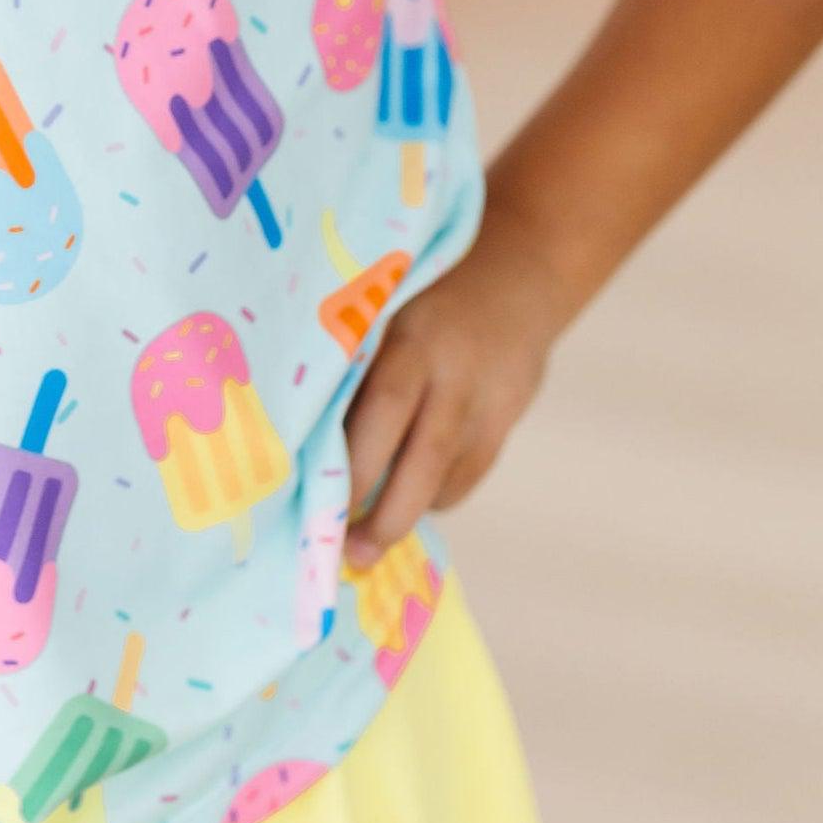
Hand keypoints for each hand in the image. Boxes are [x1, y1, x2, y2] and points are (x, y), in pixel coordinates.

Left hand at [343, 201, 571, 566]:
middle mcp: (452, 370)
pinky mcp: (510, 414)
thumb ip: (357, 356)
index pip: (381, 407)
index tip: (315, 503)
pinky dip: (438, 494)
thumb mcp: (388, 303)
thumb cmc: (423, 291)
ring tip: (367, 549)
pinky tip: (411, 504)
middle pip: (420, 456)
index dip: (353, 463)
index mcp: (411, 336)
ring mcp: (487, 396)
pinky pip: (469, 471)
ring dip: (407, 514)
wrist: (523, 268)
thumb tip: (300, 428)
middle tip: (347, 554)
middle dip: (382, 512)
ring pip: (446, 474)